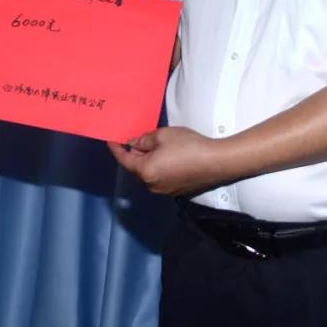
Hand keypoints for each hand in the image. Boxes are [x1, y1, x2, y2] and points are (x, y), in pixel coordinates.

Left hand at [107, 127, 225, 195]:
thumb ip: (143, 140)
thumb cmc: (187, 146)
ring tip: (148, 147)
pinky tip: (163, 157)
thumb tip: (133, 144)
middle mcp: (152, 186)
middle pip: (135, 169)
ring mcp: (164, 191)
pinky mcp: (176, 191)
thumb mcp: (162, 135)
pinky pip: (159, 178)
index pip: (124, 160)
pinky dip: (156, 168)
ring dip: (144, 162)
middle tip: (132, 139)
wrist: (216, 161)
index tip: (111, 140)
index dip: (116, 149)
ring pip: (147, 175)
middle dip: (132, 155)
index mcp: (145, 172)